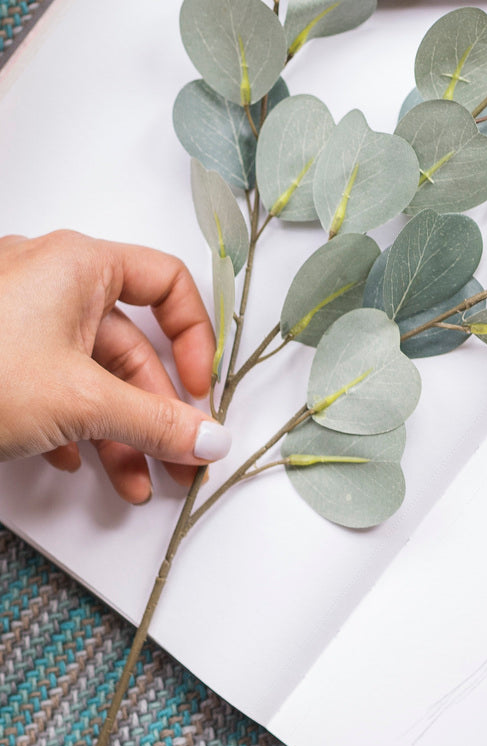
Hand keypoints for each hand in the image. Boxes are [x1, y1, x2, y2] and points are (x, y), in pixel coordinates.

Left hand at [0, 231, 229, 503]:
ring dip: (120, 433)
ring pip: (92, 374)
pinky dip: (73, 426)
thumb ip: (157, 422)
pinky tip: (73, 464)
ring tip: (132, 481)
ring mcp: (18, 319)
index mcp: (78, 264)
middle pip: (131, 345)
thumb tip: (209, 438)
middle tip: (179, 458)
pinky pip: (52, 385)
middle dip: (158, 413)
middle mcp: (50, 282)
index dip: (195, 339)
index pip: (167, 283)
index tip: (200, 390)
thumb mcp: (82, 400)